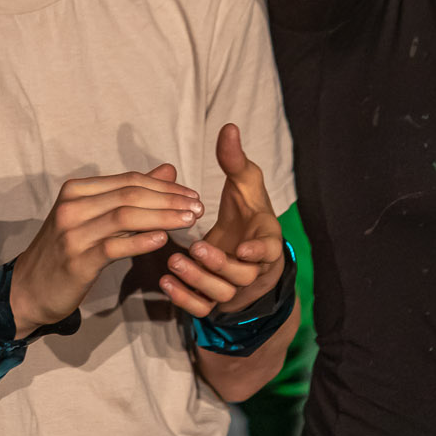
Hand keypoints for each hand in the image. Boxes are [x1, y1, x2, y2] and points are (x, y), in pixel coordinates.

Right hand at [8, 168, 202, 332]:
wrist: (27, 290)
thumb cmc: (65, 251)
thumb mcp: (94, 216)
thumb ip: (130, 194)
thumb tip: (169, 170)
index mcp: (76, 190)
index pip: (129, 180)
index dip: (164, 186)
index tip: (192, 195)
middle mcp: (72, 206)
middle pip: (130, 194)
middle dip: (169, 200)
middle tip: (198, 207)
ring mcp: (72, 233)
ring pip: (125, 217)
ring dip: (163, 217)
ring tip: (190, 222)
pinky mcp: (76, 260)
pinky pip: (114, 246)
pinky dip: (140, 241)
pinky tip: (163, 240)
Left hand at [157, 124, 285, 318]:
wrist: (245, 248)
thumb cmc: (246, 213)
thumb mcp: (245, 184)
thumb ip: (235, 161)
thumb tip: (228, 127)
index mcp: (265, 239)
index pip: (270, 250)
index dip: (260, 252)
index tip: (244, 247)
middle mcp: (253, 268)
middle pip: (242, 277)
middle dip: (219, 265)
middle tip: (196, 249)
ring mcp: (234, 287)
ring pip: (221, 295)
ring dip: (198, 280)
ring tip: (173, 262)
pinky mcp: (214, 299)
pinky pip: (202, 308)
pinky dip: (185, 299)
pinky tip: (165, 282)